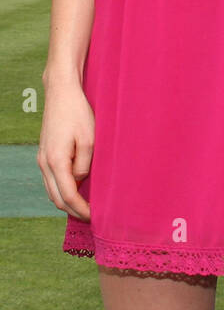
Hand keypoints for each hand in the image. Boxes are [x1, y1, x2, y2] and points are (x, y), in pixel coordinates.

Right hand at [37, 80, 94, 221]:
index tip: (96, 217)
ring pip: (52, 191)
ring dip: (67, 202)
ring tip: (86, 207)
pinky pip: (51, 180)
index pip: (68, 196)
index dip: (82, 210)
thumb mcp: (90, 139)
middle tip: (93, 217)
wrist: (61, 92)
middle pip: (57, 199)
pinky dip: (62, 190)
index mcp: (56, 162)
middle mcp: (45, 164)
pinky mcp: (44, 154)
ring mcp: (42, 160)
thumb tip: (80, 181)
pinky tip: (76, 190)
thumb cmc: (78, 113)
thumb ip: (85, 165)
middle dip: (74, 211)